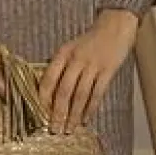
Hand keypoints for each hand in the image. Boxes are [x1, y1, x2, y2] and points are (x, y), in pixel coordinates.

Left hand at [37, 10, 138, 131]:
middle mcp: (76, 59)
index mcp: (63, 53)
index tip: (40, 112)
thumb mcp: (71, 48)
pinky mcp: (107, 71)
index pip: (48, 78)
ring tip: (69, 128)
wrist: (115, 26)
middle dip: (57, 112)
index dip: (43, 97)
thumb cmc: (91, 39)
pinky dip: (90, 109)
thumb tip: (48, 90)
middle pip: (64, 90)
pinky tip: (86, 119)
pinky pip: (97, 94)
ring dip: (73, 115)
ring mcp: (92, 66)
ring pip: (80, 95)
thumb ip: (60, 65)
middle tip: (54, 128)